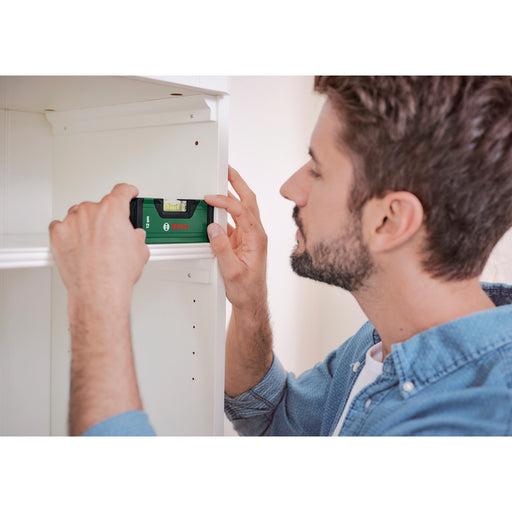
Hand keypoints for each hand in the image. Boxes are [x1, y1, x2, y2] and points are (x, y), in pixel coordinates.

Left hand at [49, 183, 149, 305]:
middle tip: (111, 235)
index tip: (128, 193)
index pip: (122, 191)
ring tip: (94, 243)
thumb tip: (134, 237)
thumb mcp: (141, 250)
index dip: (128, 192)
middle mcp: (90, 211)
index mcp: (112, 209)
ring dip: (86, 224)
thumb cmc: (116, 272)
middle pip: (98, 206)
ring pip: (78, 215)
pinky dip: (68, 233)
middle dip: (105, 218)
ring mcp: (72, 221)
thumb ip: (136, 236)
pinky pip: (60, 226)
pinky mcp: (57, 234)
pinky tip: (77, 244)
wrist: (99, 290)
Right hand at [204, 166, 267, 310]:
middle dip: (237, 182)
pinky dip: (226, 209)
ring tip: (221, 180)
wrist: (251, 301)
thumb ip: (222, 249)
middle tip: (226, 169)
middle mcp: (256, 234)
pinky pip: (234, 219)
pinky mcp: (242, 241)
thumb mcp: (232, 271)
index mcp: (257, 238)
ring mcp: (249, 236)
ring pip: (243, 207)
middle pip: (248, 201)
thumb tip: (213, 228)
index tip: (211, 197)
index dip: (225, 201)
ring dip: (233, 193)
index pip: (242, 210)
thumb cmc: (247, 289)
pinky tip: (216, 206)